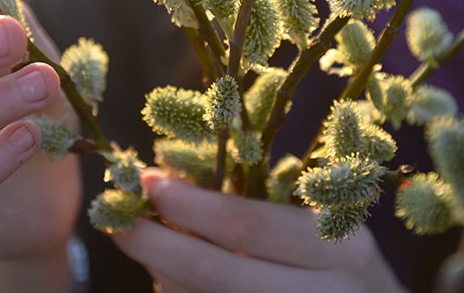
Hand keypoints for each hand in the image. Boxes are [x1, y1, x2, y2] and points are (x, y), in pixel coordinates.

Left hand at [110, 170, 408, 292]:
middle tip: (120, 222)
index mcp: (340, 245)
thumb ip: (263, 211)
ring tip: (149, 249)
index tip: (147, 181)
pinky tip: (174, 282)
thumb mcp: (325, 229)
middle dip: (156, 245)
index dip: (188, 204)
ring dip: (165, 277)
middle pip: (215, 274)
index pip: (246, 223)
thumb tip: (172, 184)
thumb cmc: (343, 267)